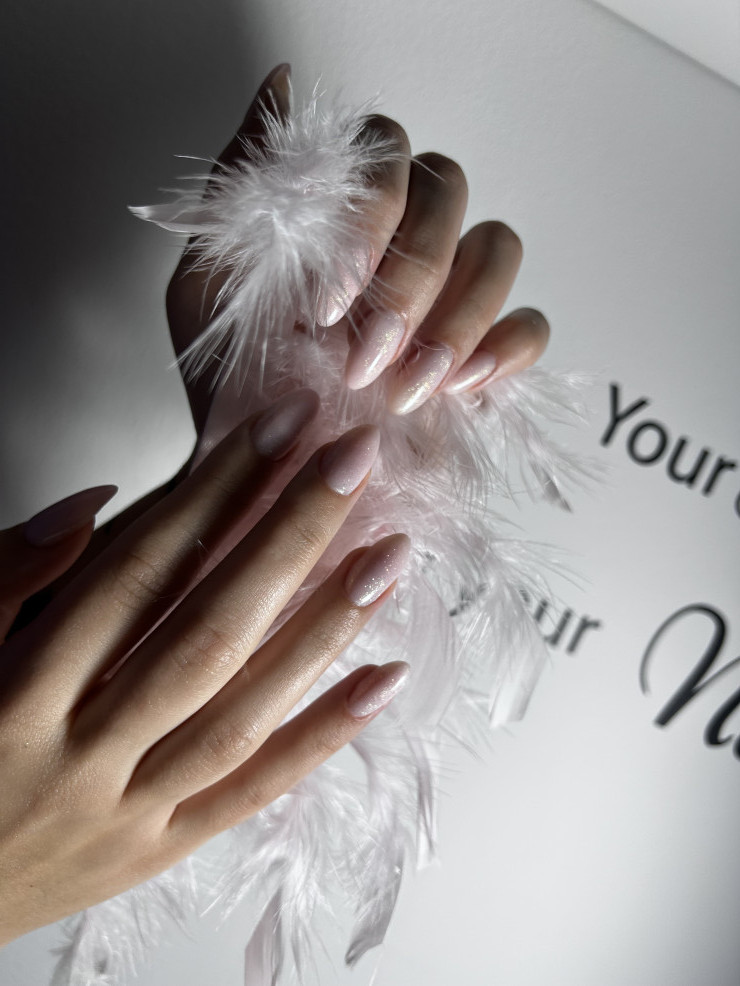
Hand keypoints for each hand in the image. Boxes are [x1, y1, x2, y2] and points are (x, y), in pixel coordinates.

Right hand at [0, 394, 409, 943]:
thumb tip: (96, 506)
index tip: (282, 427)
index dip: (218, 489)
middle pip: (211, 628)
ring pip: (244, 711)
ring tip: (386, 557)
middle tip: (354, 462)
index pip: (144, 568)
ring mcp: (128, 807)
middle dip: (291, 537)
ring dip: (325, 629)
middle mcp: (84, 750)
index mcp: (21, 688)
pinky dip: (323, 736)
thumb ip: (9, 575)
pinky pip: (252, 792)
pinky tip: (381, 678)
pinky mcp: (157, 850)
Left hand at [166, 63, 550, 433]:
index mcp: (345, 209)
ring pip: (498, 248)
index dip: (371, 215)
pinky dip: (503, 348)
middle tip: (360, 358)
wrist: (266, 471)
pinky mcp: (484, 352)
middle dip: (410, 279)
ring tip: (404, 388)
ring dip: (456, 316)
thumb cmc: (234, 380)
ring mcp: (451, 291)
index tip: (325, 304)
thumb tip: (281, 83)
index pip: (387, 151)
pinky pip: (531, 324)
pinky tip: (457, 386)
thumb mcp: (210, 281)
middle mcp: (404, 235)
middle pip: (448, 192)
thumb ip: (244, 187)